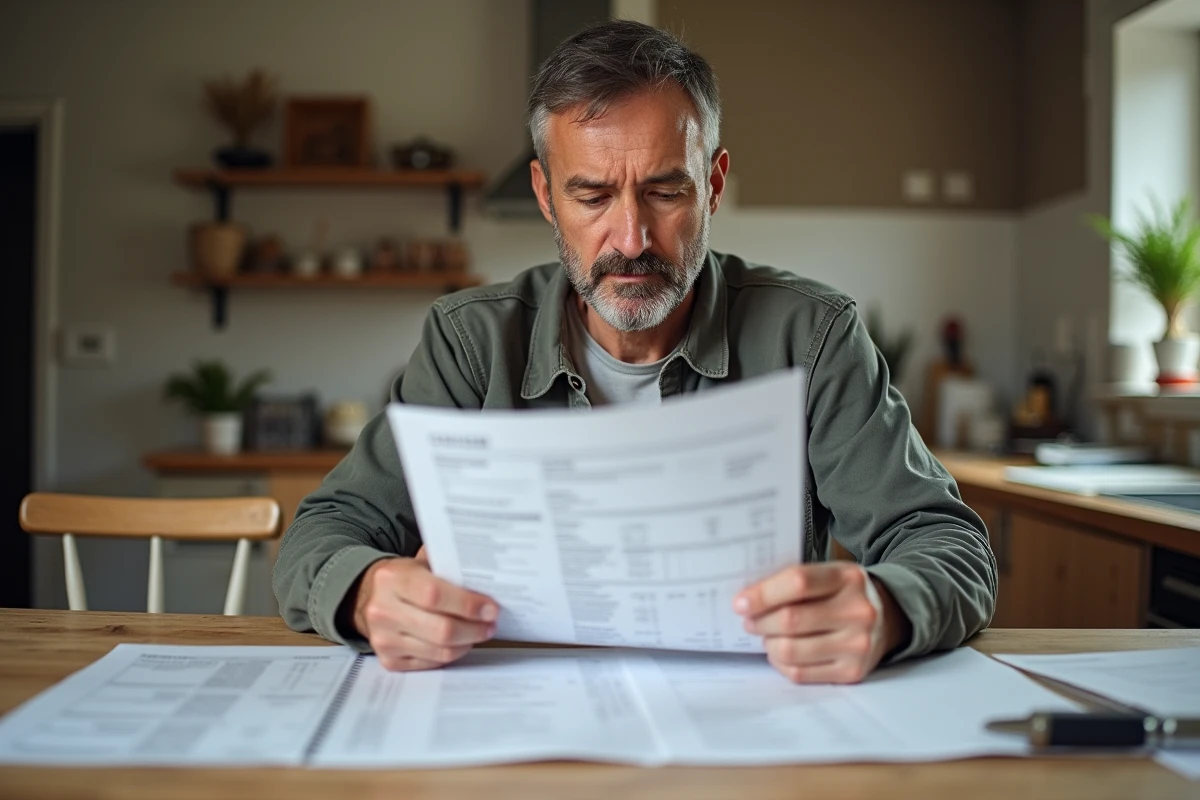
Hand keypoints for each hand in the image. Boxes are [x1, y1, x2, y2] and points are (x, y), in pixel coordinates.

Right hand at [352, 547, 498, 670]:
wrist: (368, 597)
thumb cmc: (404, 577)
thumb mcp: (420, 562)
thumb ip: (448, 566)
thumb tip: (486, 576)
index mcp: (392, 579)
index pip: (435, 595)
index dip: (468, 604)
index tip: (491, 608)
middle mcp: (383, 611)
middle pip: (441, 630)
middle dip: (474, 629)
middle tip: (491, 623)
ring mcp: (384, 639)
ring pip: (440, 651)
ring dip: (467, 643)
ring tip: (480, 632)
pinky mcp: (389, 660)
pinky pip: (431, 663)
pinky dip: (451, 654)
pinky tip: (459, 642)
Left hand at [734, 562, 910, 683]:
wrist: (889, 618)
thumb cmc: (845, 594)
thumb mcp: (828, 575)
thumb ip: (794, 582)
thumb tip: (748, 600)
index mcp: (847, 578)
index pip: (798, 583)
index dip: (763, 594)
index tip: (740, 603)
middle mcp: (857, 611)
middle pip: (791, 620)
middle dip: (759, 622)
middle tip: (749, 621)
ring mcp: (857, 644)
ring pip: (792, 650)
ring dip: (768, 644)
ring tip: (767, 636)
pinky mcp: (852, 672)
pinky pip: (800, 673)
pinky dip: (781, 663)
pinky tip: (781, 652)